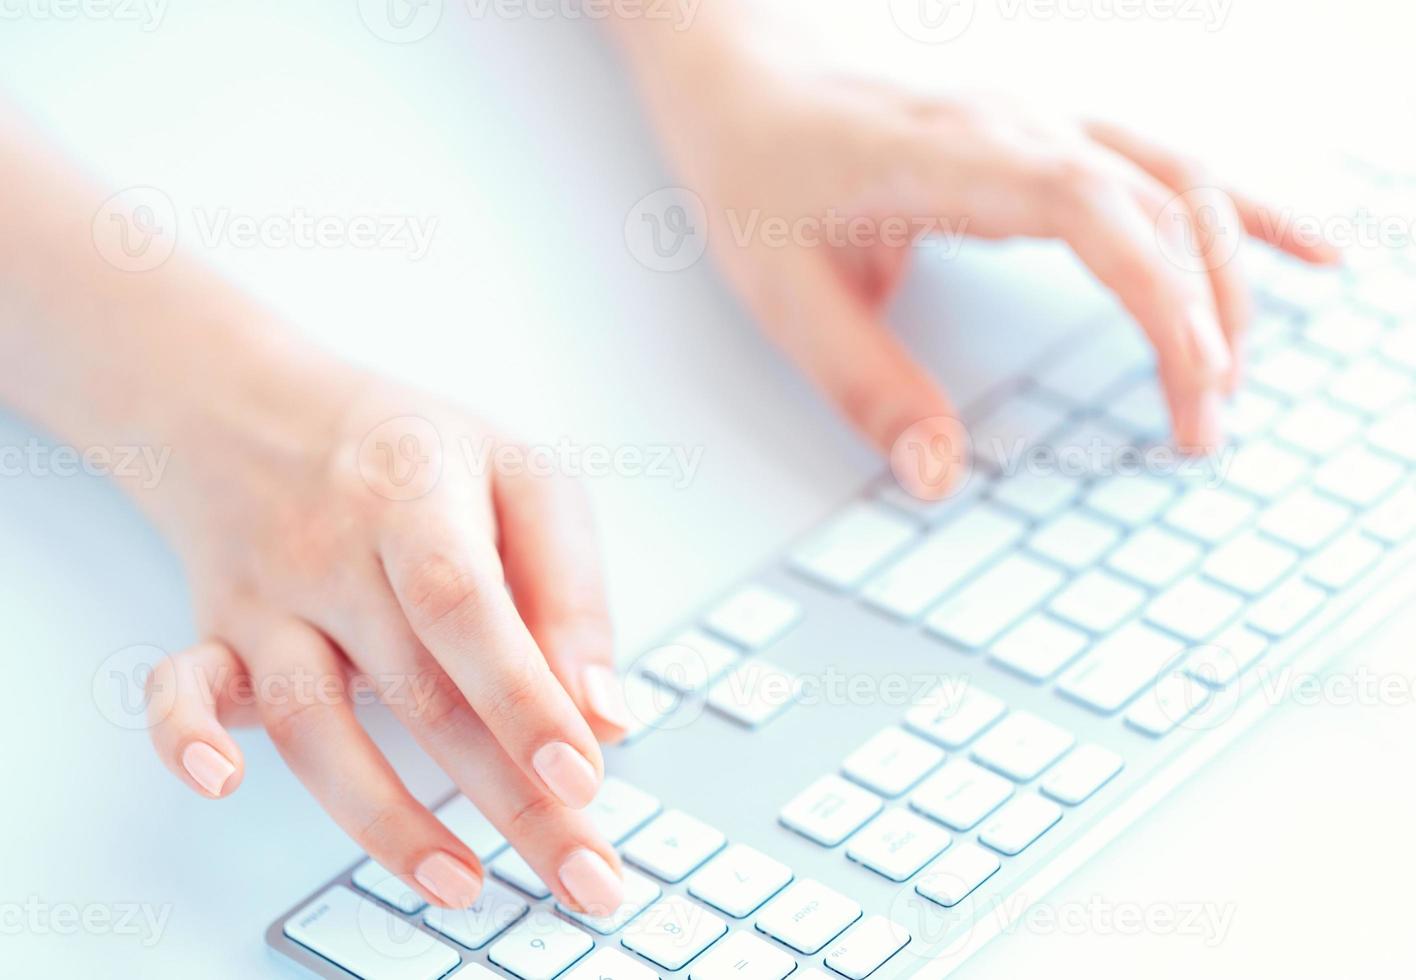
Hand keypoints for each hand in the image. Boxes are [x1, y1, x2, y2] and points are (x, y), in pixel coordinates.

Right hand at [142, 356, 629, 914]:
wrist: (252, 405)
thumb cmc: (412, 450)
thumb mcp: (519, 476)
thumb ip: (568, 589)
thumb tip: (605, 717)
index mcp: (416, 498)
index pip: (464, 604)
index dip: (521, 693)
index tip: (581, 776)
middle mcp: (333, 552)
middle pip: (417, 689)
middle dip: (507, 797)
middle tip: (582, 877)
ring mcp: (266, 597)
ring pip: (312, 720)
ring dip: (382, 815)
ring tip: (461, 886)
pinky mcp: (216, 632)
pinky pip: (177, 689)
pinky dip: (181, 737)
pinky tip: (220, 785)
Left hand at [622, 26, 1338, 487]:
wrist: (746, 88)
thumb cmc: (757, 179)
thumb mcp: (784, 297)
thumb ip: (864, 387)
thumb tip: (937, 477)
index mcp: (947, 158)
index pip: (1093, 212)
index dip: (1159, 298)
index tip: (1190, 390)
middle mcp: (1013, 125)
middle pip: (1157, 203)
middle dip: (1203, 319)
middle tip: (1203, 428)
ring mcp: (1040, 122)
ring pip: (1177, 182)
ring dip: (1224, 277)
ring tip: (1237, 376)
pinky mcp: (1050, 136)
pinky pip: (1168, 163)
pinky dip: (1241, 212)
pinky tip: (1303, 250)